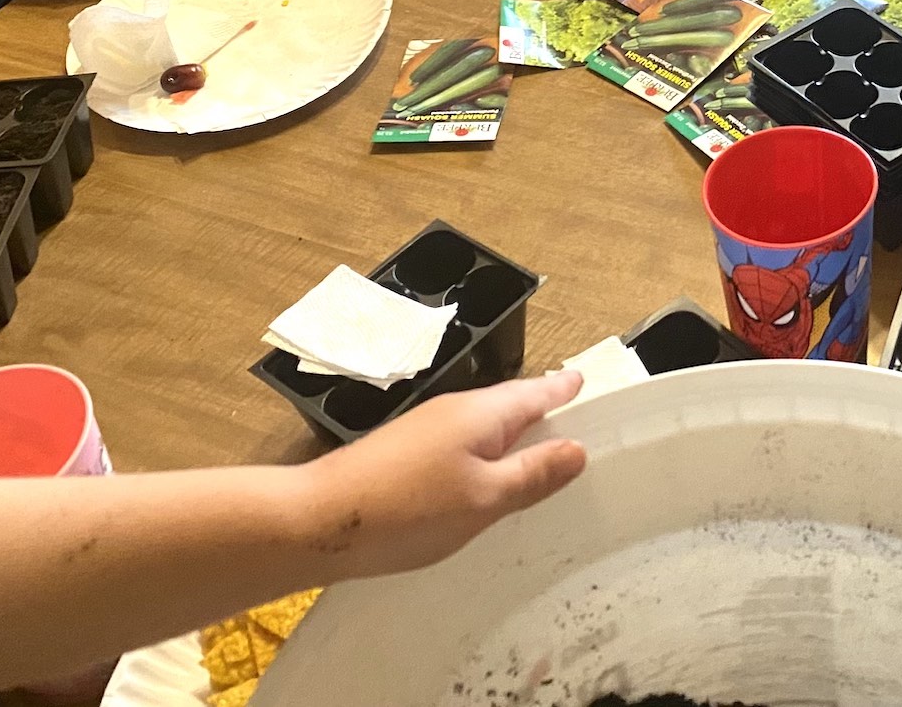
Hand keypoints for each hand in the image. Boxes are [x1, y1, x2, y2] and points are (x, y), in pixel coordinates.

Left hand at [300, 373, 586, 577]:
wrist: (318, 522)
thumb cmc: (408, 509)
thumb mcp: (485, 498)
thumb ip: (532, 474)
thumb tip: (576, 449)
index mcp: (482, 414)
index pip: (536, 393)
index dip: (563, 390)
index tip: (584, 380)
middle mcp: (455, 411)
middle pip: (510, 407)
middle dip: (542, 411)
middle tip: (573, 418)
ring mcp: (426, 431)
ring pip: (484, 428)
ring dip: (513, 437)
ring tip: (539, 453)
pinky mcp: (405, 454)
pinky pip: (462, 447)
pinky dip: (485, 457)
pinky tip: (486, 482)